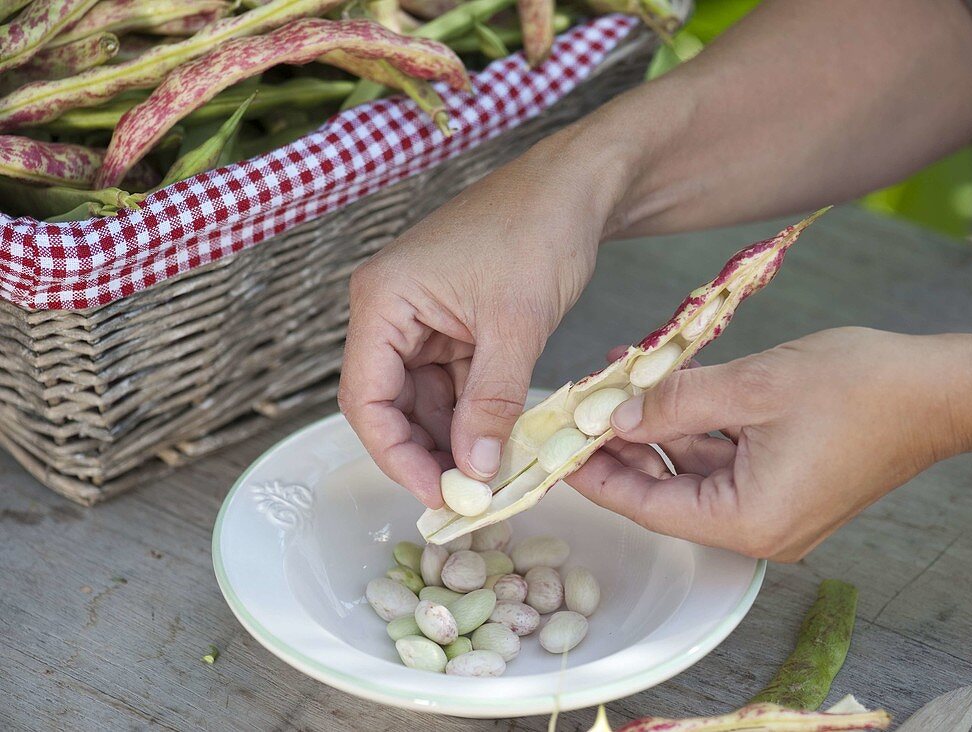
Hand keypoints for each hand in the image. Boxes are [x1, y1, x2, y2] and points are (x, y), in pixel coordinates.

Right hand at [338, 138, 614, 506]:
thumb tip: (472, 471)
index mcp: (383, 300)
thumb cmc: (539, 231)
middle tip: (466, 498)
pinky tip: (498, 445)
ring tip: (488, 478)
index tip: (437, 494)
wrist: (578, 188)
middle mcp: (390, 312)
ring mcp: (421, 320)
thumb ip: (490, 402)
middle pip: (390, 405)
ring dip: (453, 440)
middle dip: (426, 452)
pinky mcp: (453, 326)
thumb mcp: (516, 325)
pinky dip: (473, 416)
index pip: (365, 398)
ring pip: (423, 401)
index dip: (395, 455)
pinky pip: (452, 385)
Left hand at [567, 327, 971, 560]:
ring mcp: (776, 507)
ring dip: (658, 430)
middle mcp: (760, 528)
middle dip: (623, 448)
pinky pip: (725, 459)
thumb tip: (615, 414)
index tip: (556, 450)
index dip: (597, 477)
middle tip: (578, 412)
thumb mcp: (754, 387)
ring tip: (616, 387)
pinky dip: (695, 428)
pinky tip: (667, 390)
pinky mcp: (789, 483)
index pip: (649, 507)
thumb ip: (676, 403)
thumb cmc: (861, 387)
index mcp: (749, 521)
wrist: (945, 389)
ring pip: (694, 471)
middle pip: (667, 491)